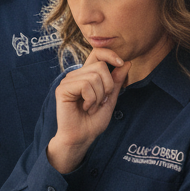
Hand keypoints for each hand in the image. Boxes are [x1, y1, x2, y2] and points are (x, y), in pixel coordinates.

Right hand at [47, 47, 129, 172]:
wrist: (81, 137)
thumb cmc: (93, 121)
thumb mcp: (110, 99)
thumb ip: (116, 81)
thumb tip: (126, 63)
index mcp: (87, 75)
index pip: (97, 53)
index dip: (111, 54)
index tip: (122, 63)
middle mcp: (76, 75)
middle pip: (100, 66)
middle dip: (108, 86)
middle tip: (101, 101)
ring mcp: (68, 80)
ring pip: (94, 76)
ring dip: (98, 96)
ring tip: (91, 107)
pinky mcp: (63, 88)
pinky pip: (85, 85)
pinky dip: (90, 99)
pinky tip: (85, 108)